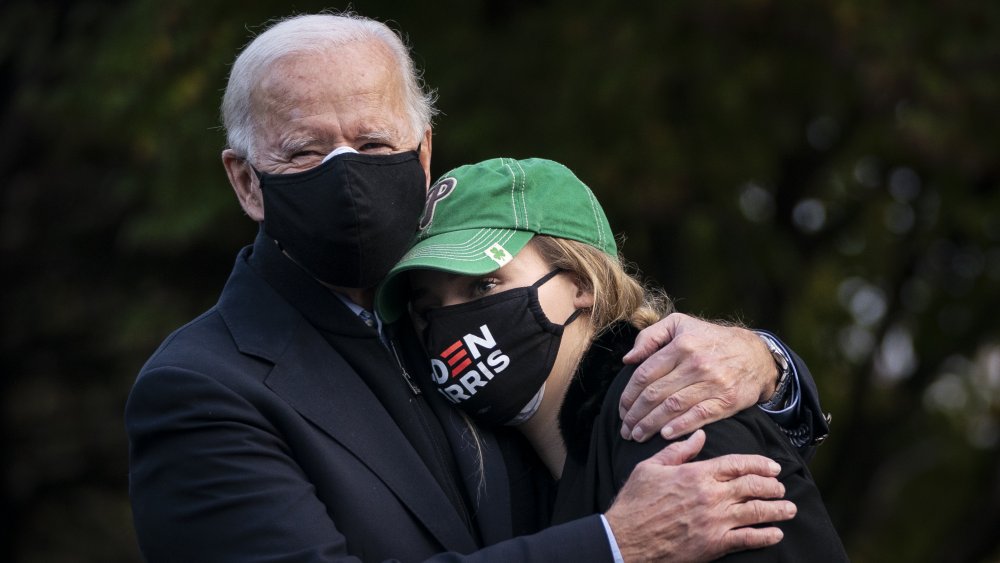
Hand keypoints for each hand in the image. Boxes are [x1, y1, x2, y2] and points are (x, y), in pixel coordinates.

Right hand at [604, 430, 794, 562]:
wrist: (625, 539)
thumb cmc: (635, 503)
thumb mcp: (650, 468)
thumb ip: (678, 451)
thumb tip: (700, 435)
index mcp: (696, 474)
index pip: (737, 464)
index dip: (759, 464)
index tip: (773, 467)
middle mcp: (710, 496)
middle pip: (752, 486)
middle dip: (772, 486)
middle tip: (781, 487)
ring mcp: (714, 521)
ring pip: (756, 512)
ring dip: (777, 509)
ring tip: (788, 509)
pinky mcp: (714, 544)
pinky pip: (748, 539)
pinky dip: (766, 536)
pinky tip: (775, 534)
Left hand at [619, 313, 776, 440]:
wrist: (755, 355)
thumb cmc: (710, 340)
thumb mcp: (680, 325)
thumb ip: (650, 336)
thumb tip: (628, 359)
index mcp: (681, 345)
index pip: (645, 374)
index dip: (628, 395)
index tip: (621, 409)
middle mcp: (696, 364)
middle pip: (655, 394)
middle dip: (635, 415)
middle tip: (625, 428)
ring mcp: (713, 383)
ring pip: (672, 407)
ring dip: (650, 425)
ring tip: (637, 435)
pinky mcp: (727, 400)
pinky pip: (699, 416)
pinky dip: (680, 427)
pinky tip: (664, 435)